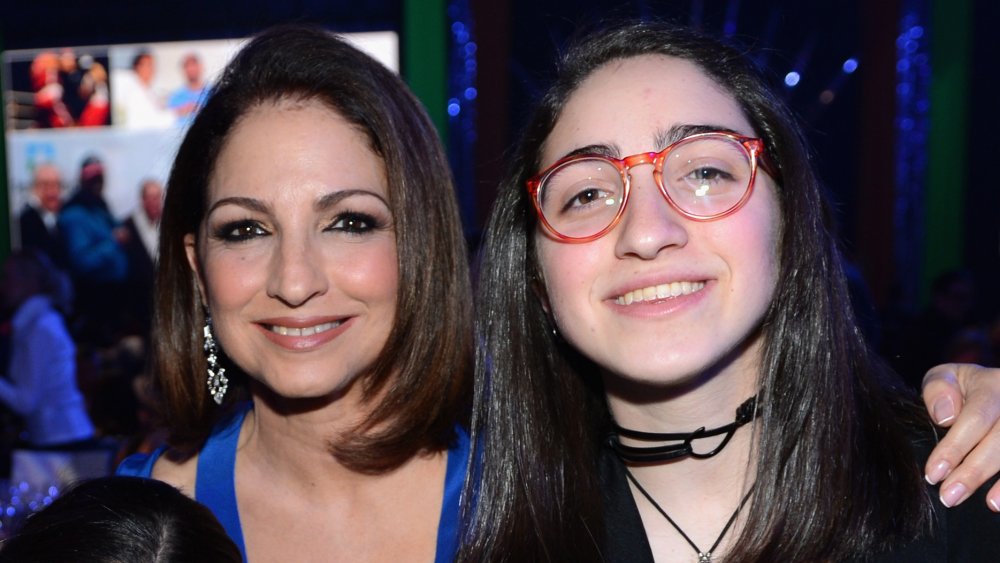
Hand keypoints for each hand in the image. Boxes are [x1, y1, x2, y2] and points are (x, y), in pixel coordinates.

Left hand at [921, 363, 999, 509]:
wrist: (995, 389)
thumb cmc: (964, 389)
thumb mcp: (945, 378)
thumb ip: (938, 390)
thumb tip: (945, 416)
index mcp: (992, 384)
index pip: (976, 418)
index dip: (955, 448)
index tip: (933, 474)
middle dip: (974, 471)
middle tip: (949, 496)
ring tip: (990, 504)